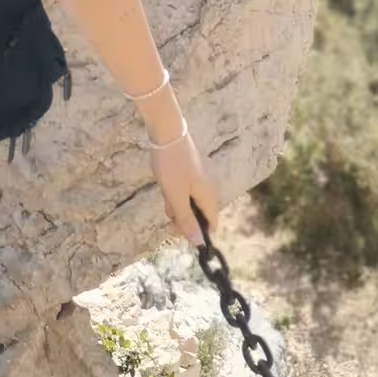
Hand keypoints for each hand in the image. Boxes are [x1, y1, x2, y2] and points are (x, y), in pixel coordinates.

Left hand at [147, 127, 220, 245]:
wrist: (167, 133)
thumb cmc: (172, 167)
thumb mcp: (176, 197)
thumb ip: (187, 220)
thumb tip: (200, 244)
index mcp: (208, 196)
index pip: (211, 223)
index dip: (199, 233)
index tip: (180, 234)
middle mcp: (208, 188)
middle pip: (200, 214)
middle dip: (184, 219)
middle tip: (168, 214)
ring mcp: (199, 179)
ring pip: (190, 202)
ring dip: (177, 206)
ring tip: (166, 197)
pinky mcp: (190, 171)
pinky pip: (184, 191)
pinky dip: (175, 194)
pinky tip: (165, 187)